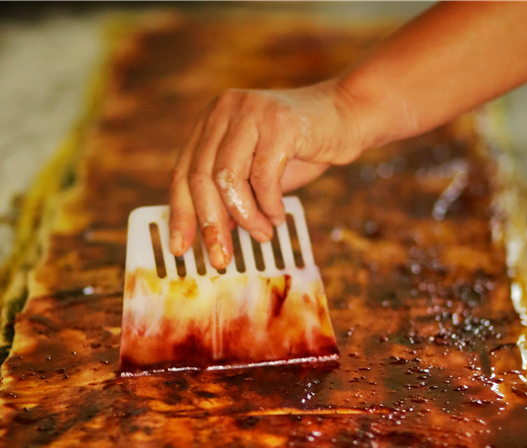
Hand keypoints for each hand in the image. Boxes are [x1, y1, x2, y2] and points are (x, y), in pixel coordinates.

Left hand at [169, 79, 361, 267]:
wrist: (345, 116)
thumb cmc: (300, 148)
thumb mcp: (257, 171)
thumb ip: (232, 194)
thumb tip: (213, 234)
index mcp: (211, 121)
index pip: (183, 172)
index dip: (181, 214)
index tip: (180, 248)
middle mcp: (225, 110)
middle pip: (201, 177)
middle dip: (210, 224)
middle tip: (221, 257)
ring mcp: (251, 112)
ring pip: (228, 178)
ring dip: (245, 217)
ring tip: (262, 234)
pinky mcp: (280, 122)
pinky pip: (264, 177)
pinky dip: (269, 205)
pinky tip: (278, 216)